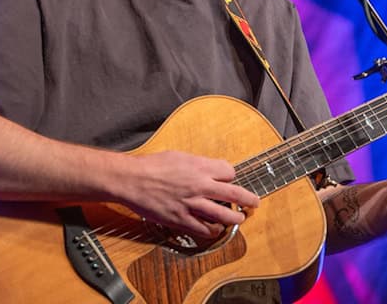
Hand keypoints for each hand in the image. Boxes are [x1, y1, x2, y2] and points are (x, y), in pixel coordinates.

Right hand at [119, 151, 259, 237]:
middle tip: (254, 202)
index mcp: (199, 166)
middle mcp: (200, 185)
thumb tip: (207, 168)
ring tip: (239, 219)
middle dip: (249, 199)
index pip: (229, 172)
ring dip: (235, 218)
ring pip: (225, 215)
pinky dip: (213, 231)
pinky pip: (205, 229)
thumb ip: (196, 164)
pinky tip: (214, 229)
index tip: (229, 180)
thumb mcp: (178, 156)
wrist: (132, 180)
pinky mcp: (182, 219)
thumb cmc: (151, 166)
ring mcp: (192, 204)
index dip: (231, 176)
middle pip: (236, 193)